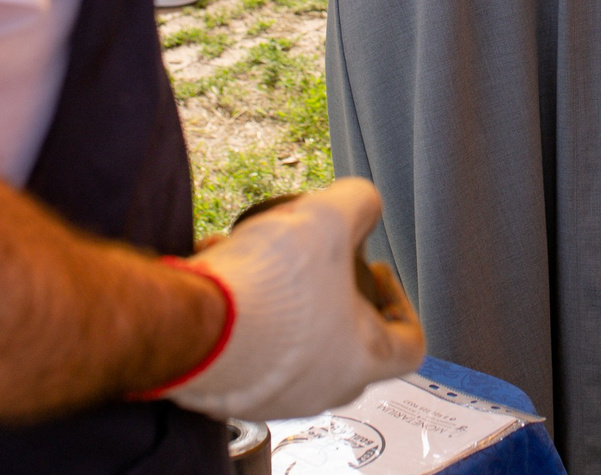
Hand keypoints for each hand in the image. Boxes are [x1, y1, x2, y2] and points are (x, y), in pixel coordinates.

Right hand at [159, 179, 422, 421]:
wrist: (190, 327)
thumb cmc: (269, 288)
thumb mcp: (329, 218)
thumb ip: (360, 203)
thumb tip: (363, 204)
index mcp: (361, 361)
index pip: (410, 345)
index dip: (401, 301)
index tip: (375, 270)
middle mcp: (321, 390)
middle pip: (346, 341)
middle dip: (332, 292)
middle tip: (315, 259)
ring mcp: (273, 397)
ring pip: (292, 343)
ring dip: (282, 300)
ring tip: (256, 255)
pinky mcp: (229, 393)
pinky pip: (247, 349)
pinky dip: (241, 313)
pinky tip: (221, 271)